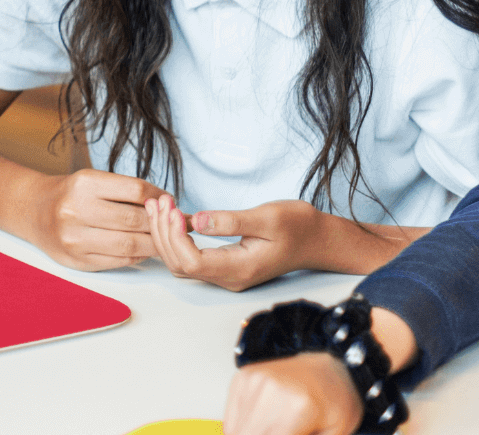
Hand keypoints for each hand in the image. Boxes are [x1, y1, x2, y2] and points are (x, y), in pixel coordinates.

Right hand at [18, 169, 164, 269]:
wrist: (32, 211)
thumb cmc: (69, 194)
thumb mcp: (91, 181)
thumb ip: (124, 192)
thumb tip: (167, 204)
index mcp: (83, 184)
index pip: (136, 190)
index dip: (159, 197)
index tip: (170, 200)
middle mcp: (76, 211)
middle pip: (135, 219)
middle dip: (161, 222)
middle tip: (175, 222)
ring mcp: (75, 239)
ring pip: (131, 244)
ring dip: (154, 242)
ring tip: (163, 238)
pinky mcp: (77, 260)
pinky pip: (119, 260)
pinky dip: (138, 255)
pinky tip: (143, 248)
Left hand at [146, 195, 322, 291]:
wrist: (318, 240)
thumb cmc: (298, 226)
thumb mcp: (268, 217)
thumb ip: (231, 221)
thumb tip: (196, 221)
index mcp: (240, 268)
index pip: (192, 261)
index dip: (174, 237)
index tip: (173, 208)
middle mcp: (229, 277)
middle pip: (180, 264)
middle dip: (163, 232)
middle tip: (160, 200)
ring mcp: (226, 274)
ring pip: (181, 262)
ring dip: (165, 235)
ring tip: (160, 204)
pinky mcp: (224, 265)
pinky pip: (190, 257)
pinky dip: (175, 237)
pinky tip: (172, 214)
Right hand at [224, 351, 363, 434]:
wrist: (333, 364)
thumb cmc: (337, 398)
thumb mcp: (335, 433)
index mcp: (297, 408)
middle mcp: (269, 391)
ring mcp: (252, 382)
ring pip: (234, 432)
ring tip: (276, 431)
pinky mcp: (242, 379)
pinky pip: (231, 419)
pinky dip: (243, 430)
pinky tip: (263, 428)